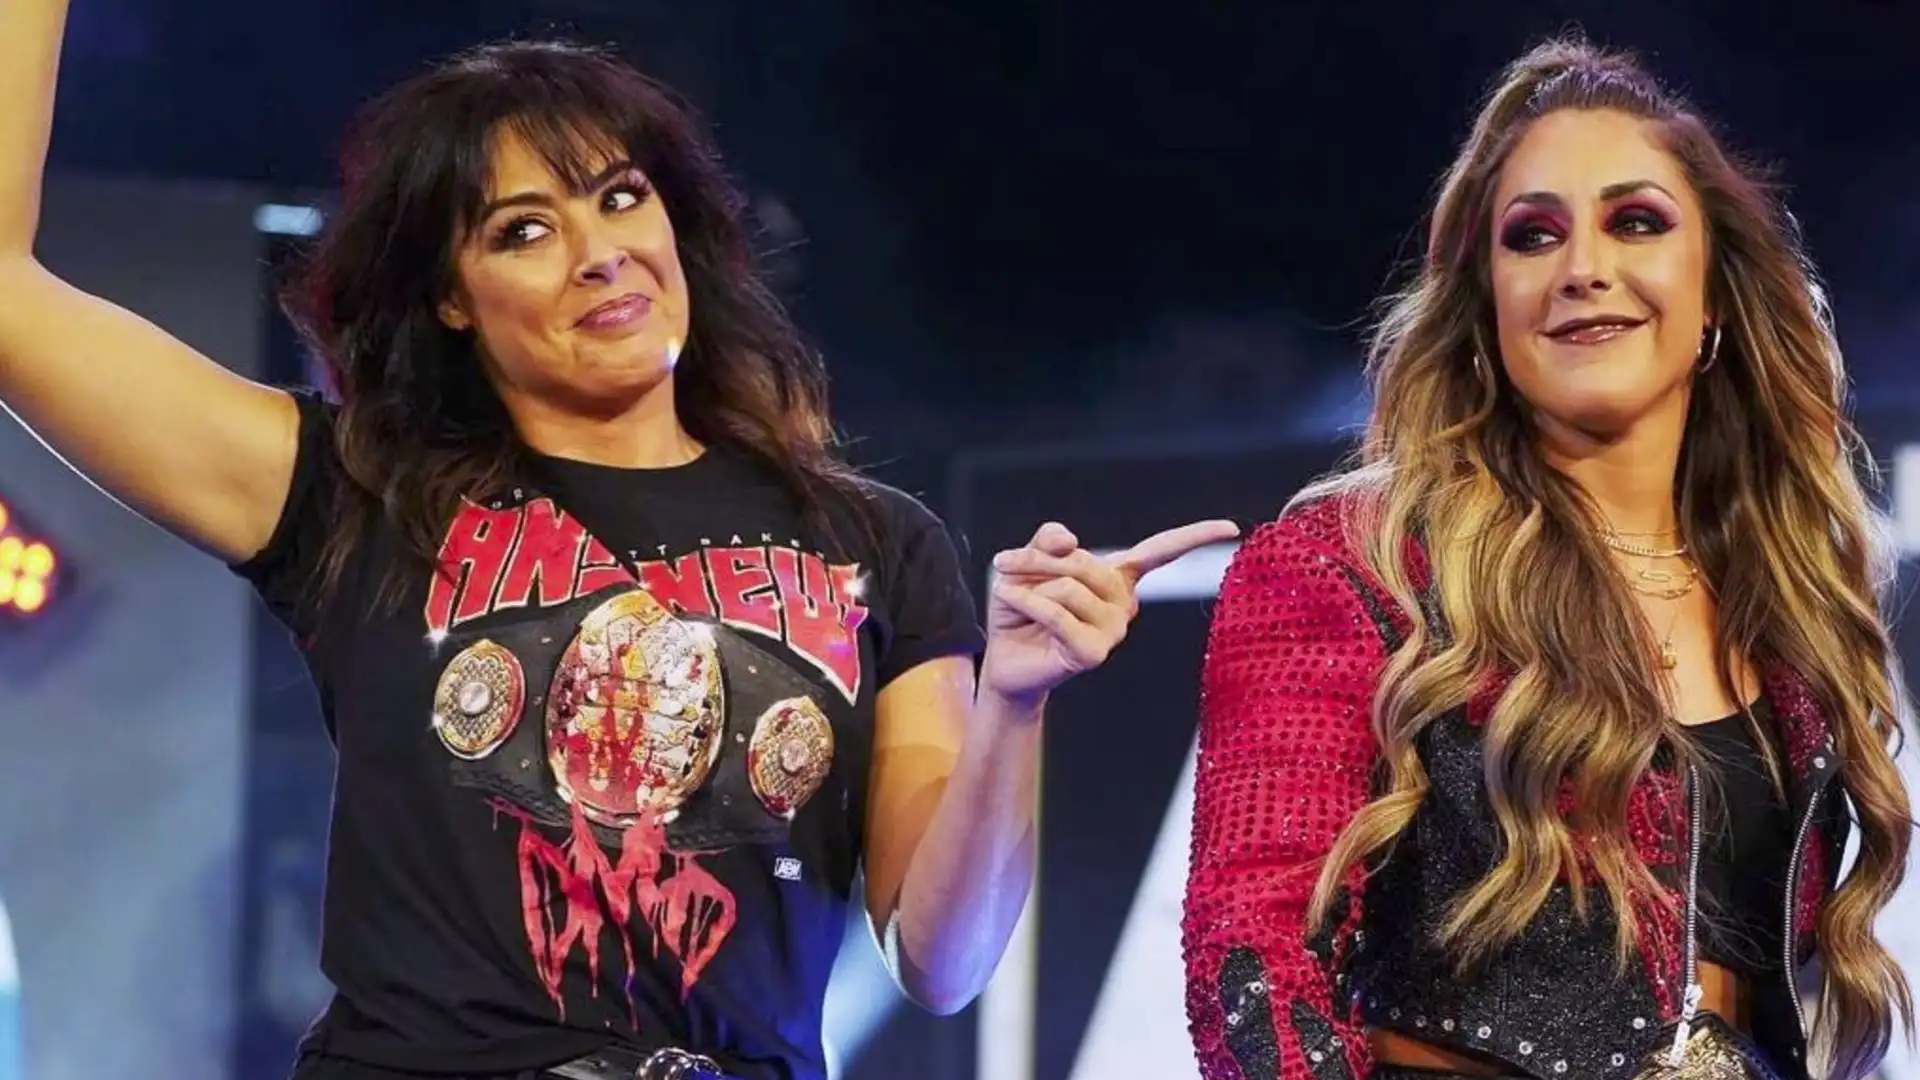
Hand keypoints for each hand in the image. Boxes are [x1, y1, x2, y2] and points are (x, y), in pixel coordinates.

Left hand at [980, 518, 1240, 707]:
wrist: (1004, 658)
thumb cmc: (1022, 608)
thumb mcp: (1029, 563)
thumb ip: (1048, 542)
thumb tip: (1070, 539)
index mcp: (1118, 577)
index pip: (1160, 552)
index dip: (1194, 537)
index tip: (1231, 529)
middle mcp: (1123, 603)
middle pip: (1083, 561)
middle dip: (1037, 560)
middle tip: (1007, 566)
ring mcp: (1113, 630)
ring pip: (1069, 586)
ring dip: (1030, 587)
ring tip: (1019, 600)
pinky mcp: (1093, 653)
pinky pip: (1058, 613)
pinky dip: (1029, 603)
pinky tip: (1013, 603)